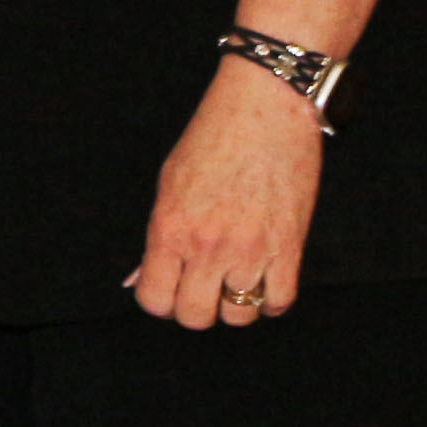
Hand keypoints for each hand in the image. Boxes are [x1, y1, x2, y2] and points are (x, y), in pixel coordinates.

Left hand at [127, 60, 326, 327]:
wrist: (265, 109)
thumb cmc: (212, 140)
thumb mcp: (169, 185)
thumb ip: (156, 238)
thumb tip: (135, 280)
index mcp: (170, 229)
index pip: (154, 300)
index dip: (158, 300)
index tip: (166, 287)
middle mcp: (208, 246)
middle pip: (195, 317)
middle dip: (194, 308)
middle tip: (199, 287)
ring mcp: (251, 250)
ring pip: (238, 316)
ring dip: (234, 305)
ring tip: (233, 280)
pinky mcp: (290, 247)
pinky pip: (279, 302)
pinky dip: (270, 302)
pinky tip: (262, 283)